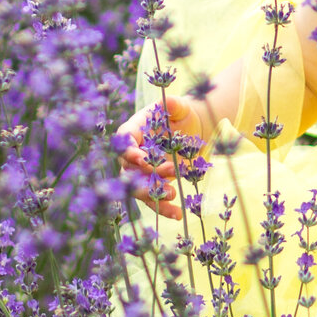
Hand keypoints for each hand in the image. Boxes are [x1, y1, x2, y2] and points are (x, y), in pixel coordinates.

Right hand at [114, 94, 201, 219]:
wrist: (192, 130)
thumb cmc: (182, 115)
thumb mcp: (180, 107)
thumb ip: (174, 104)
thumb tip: (168, 102)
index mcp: (134, 130)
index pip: (124, 142)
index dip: (129, 151)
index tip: (143, 158)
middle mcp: (133, 153)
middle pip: (129, 168)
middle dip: (147, 173)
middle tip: (170, 171)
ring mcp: (141, 171)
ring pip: (137, 188)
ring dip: (152, 193)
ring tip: (172, 194)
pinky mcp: (153, 184)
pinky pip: (153, 200)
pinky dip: (163, 208)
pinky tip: (177, 214)